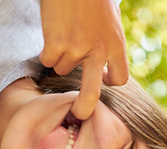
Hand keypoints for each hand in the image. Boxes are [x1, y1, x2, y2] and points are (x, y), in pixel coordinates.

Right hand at [39, 0, 129, 120]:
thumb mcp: (110, 17)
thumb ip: (107, 39)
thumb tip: (102, 58)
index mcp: (116, 43)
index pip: (120, 78)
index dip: (109, 82)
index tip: (101, 79)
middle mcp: (98, 50)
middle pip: (93, 92)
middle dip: (85, 107)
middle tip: (78, 114)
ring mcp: (76, 49)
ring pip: (64, 69)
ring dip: (61, 58)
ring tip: (64, 35)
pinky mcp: (56, 44)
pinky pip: (49, 60)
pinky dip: (47, 51)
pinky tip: (52, 34)